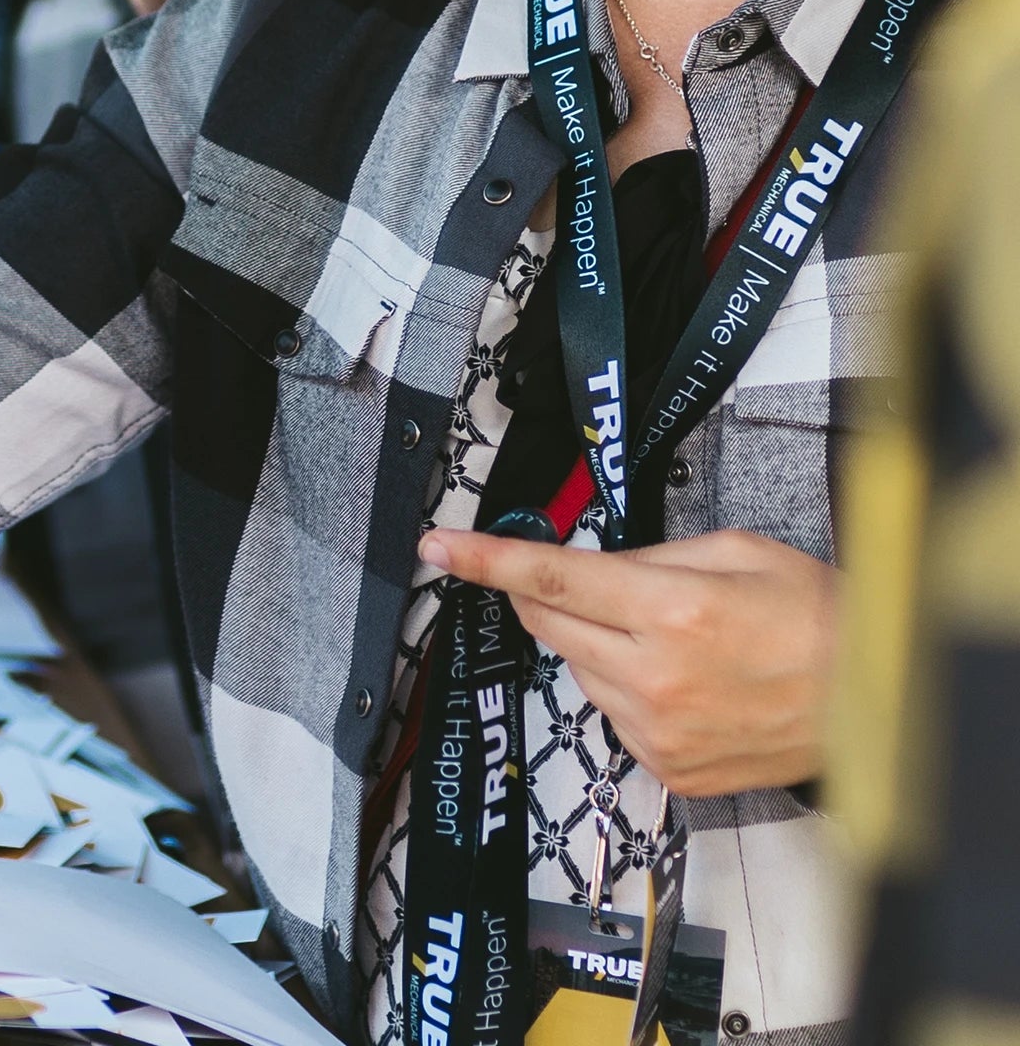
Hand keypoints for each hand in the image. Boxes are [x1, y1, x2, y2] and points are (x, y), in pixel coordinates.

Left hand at [419, 525, 837, 797]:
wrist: (876, 705)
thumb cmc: (814, 616)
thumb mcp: (732, 552)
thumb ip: (646, 557)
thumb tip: (584, 564)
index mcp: (670, 611)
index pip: (550, 579)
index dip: (485, 561)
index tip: (439, 547)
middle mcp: (654, 677)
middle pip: (549, 624)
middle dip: (540, 594)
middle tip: (574, 580)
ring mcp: (658, 731)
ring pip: (578, 669)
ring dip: (593, 642)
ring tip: (665, 635)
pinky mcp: (668, 769)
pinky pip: (611, 712)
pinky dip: (624, 685)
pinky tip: (678, 678)